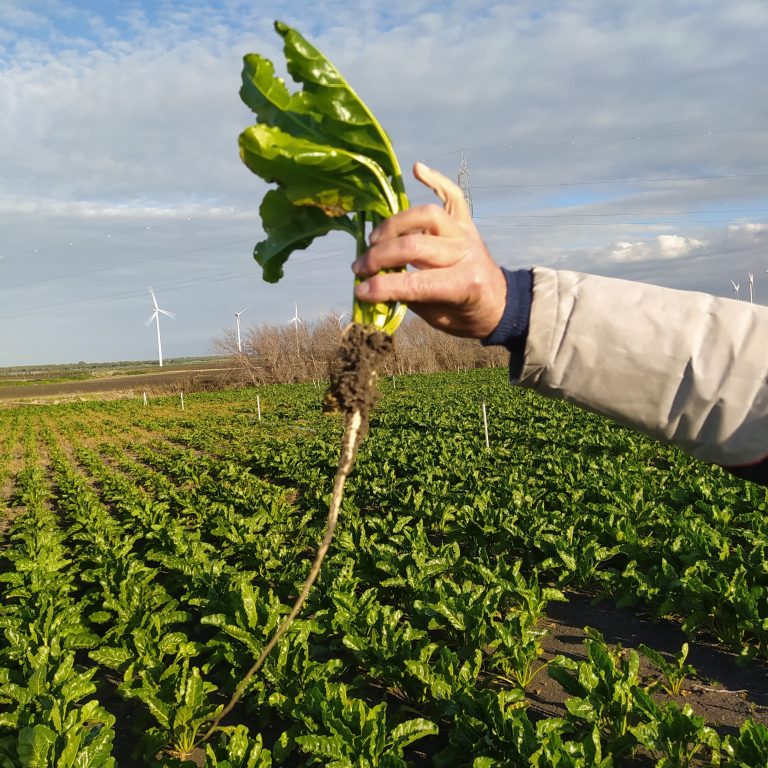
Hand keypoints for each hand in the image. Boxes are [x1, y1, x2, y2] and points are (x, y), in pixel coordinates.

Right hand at [352, 162, 506, 338]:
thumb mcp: (438, 318)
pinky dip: (436, 179)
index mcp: (463, 284)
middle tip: (360, 267)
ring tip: (375, 239)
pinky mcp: (466, 223)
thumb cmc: (466, 315)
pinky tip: (417, 169)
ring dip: (395, 225)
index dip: (382, 286)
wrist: (500, 304)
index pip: (414, 283)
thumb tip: (373, 285)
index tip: (359, 289)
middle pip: (415, 246)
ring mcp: (466, 234)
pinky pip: (453, 195)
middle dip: (380, 257)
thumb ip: (409, 299)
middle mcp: (465, 252)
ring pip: (427, 216)